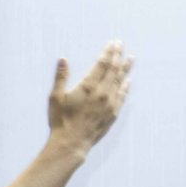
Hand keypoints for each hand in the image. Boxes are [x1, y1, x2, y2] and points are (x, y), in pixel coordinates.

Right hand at [48, 42, 132, 156]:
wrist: (71, 143)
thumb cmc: (60, 120)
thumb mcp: (55, 97)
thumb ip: (61, 77)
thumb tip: (62, 59)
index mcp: (88, 86)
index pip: (102, 64)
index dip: (108, 52)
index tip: (113, 43)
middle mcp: (102, 93)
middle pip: (113, 69)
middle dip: (117, 56)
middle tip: (121, 45)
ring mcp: (109, 104)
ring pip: (120, 81)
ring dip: (125, 69)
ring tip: (131, 59)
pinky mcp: (112, 114)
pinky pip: (122, 96)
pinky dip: (126, 87)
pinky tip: (128, 81)